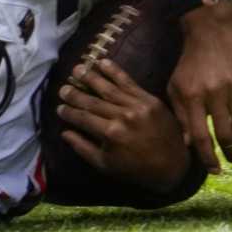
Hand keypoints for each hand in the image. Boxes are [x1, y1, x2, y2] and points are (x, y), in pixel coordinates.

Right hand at [54, 58, 191, 193]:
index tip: (59, 107)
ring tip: (78, 69)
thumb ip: (83, 148)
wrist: (172, 164)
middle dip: (76, 94)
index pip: (83, 118)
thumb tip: (64, 133)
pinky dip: (115, 71)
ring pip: (109, 88)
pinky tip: (103, 63)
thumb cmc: (135, 169)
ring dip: (92, 77)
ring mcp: (137, 105)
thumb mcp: (106, 165)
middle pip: (93, 101)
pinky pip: (129, 82)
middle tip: (63, 87)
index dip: (69, 112)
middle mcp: (122, 116)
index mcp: (110, 134)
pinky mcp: (149, 98)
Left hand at [168, 2, 231, 172]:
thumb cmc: (190, 62)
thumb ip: (180, 116)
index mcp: (193, 98)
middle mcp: (214, 95)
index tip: (215, 170)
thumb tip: (189, 145)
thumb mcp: (176, 87)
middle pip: (224, 134)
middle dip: (230, 154)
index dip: (208, 158)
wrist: (211, 30)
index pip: (201, 137)